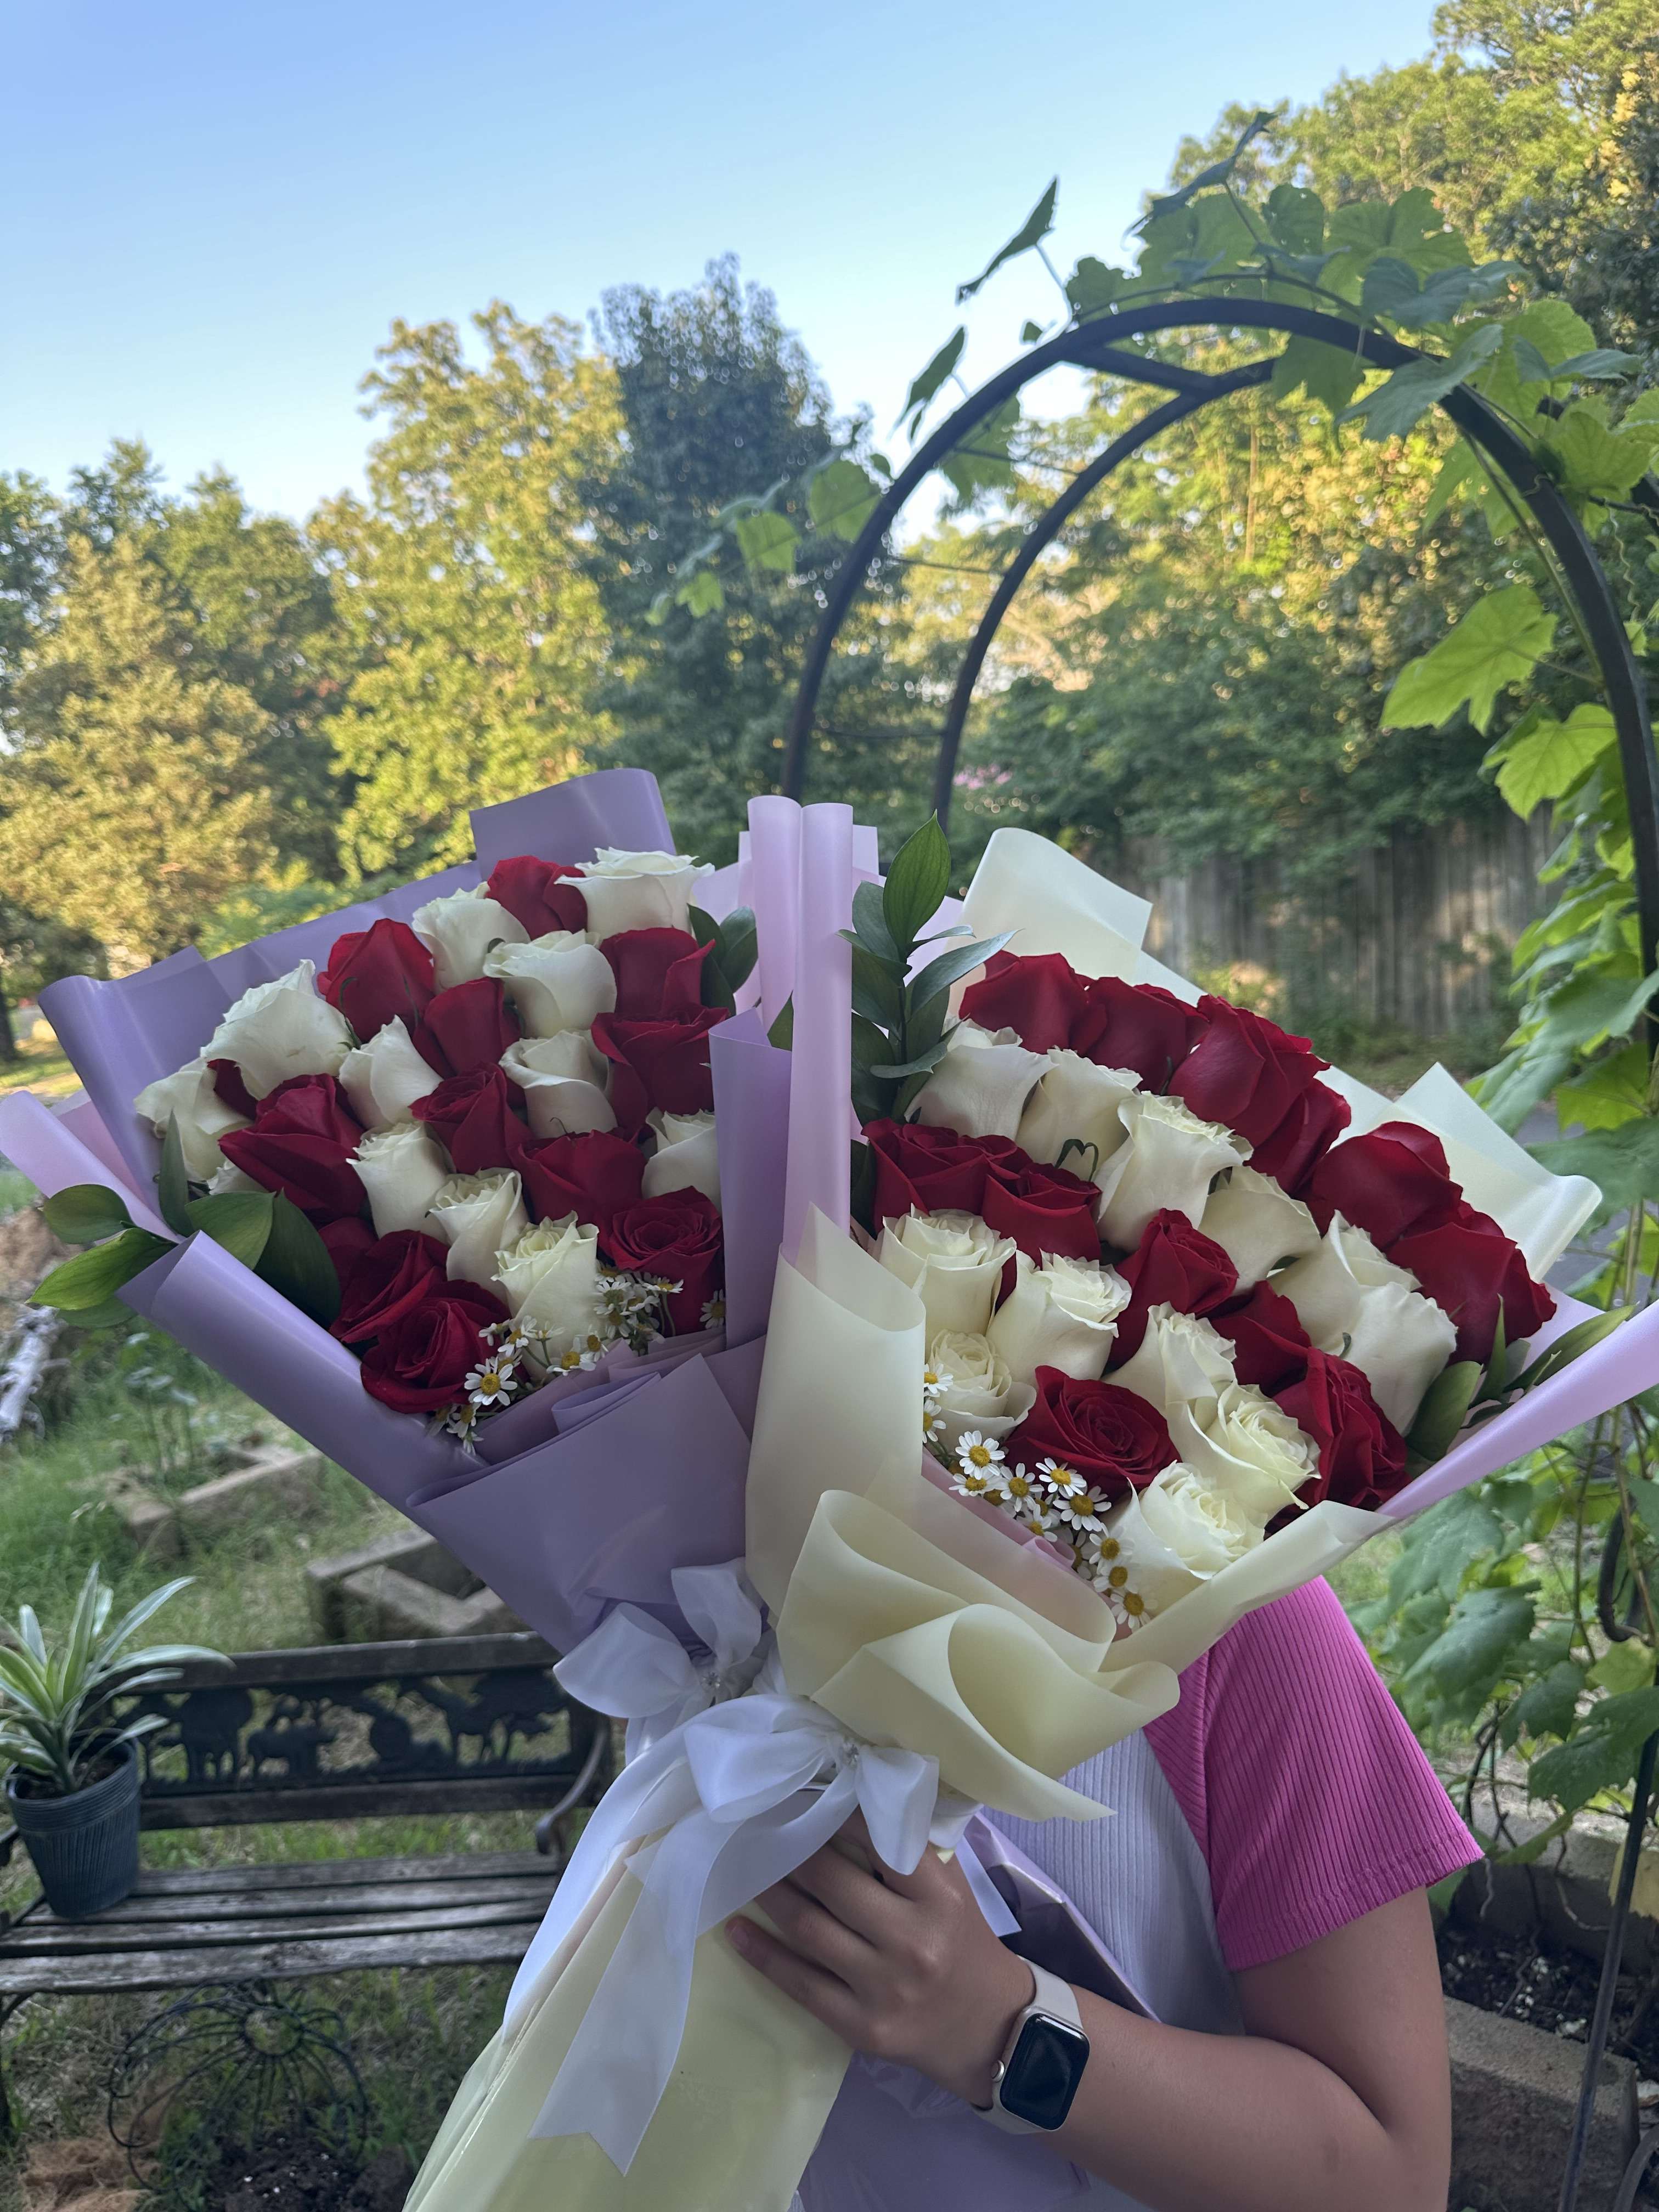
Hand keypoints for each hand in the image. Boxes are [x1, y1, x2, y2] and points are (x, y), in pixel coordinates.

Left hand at [725, 1814, 1035, 2106]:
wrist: (988, 2028)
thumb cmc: (962, 1942)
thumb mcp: (950, 1889)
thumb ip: (909, 1852)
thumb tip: (849, 1804)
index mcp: (938, 1899)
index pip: (877, 1842)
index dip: (833, 1818)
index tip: (802, 1800)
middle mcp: (912, 1941)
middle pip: (832, 1884)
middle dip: (790, 1853)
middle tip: (761, 1832)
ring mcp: (884, 1988)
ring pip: (810, 1929)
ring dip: (770, 1896)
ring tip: (746, 1872)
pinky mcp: (861, 2027)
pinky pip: (800, 1984)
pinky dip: (763, 1954)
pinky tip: (736, 1931)